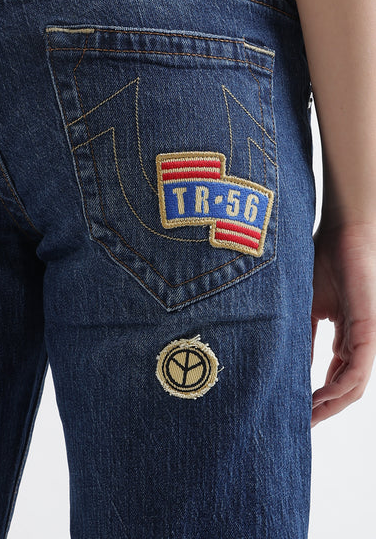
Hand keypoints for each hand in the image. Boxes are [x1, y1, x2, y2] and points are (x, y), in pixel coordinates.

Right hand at [311, 220, 375, 425]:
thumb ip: (303, 337)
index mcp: (347, 336)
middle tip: (300, 425)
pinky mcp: (370, 330)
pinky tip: (320, 397)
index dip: (319, 398)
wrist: (343, 232)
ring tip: (307, 417)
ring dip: (331, 405)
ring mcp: (368, 337)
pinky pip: (358, 369)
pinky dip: (340, 387)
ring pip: (354, 385)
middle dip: (325, 409)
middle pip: (346, 388)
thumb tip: (290, 366)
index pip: (336, 376)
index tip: (296, 411)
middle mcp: (361, 342)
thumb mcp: (307, 308)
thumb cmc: (326, 261)